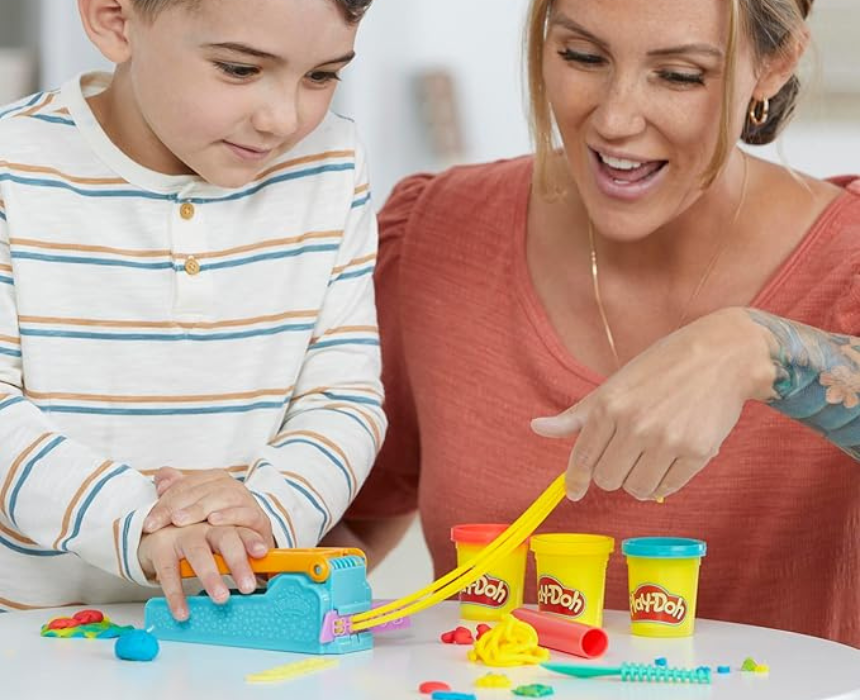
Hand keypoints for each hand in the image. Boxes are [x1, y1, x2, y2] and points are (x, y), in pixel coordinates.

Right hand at [138, 522, 267, 620]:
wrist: (155, 528)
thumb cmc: (196, 539)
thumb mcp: (218, 543)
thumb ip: (240, 556)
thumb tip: (268, 579)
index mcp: (224, 526)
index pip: (243, 530)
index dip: (253, 540)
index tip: (263, 553)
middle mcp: (206, 527)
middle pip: (226, 539)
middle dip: (237, 562)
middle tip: (248, 586)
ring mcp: (183, 535)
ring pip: (199, 554)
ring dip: (211, 577)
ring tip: (221, 598)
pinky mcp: (161, 548)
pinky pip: (169, 572)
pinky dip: (175, 595)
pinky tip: (182, 612)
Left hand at [143, 467, 273, 547]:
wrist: (249, 549)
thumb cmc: (219, 531)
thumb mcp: (194, 515)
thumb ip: (177, 494)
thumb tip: (161, 479)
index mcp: (214, 481)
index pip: (185, 485)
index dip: (164, 502)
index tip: (148, 523)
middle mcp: (232, 488)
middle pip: (203, 489)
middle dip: (178, 506)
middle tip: (159, 523)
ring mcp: (248, 502)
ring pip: (224, 497)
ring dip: (200, 508)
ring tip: (180, 521)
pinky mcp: (260, 520)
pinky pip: (247, 513)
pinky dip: (230, 516)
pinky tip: (213, 521)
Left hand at [531, 308, 774, 501]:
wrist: (724, 355)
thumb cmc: (662, 367)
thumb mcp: (614, 384)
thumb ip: (577, 415)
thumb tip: (536, 428)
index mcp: (609, 405)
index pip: (582, 457)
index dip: (575, 479)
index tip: (574, 491)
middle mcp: (634, 424)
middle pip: (607, 479)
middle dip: (612, 472)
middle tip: (627, 454)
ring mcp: (667, 439)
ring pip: (636, 489)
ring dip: (638, 480)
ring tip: (649, 456)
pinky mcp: (698, 452)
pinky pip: (668, 488)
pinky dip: (664, 481)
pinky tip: (670, 458)